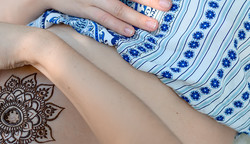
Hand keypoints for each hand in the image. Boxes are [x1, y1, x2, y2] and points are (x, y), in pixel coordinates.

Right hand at [45, 0, 171, 35]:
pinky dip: (116, 25)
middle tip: (167, 7)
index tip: (166, 2)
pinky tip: (129, 32)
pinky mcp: (85, 10)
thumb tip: (127, 2)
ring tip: (153, 26)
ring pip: (119, 8)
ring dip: (137, 17)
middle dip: (149, 1)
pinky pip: (103, 18)